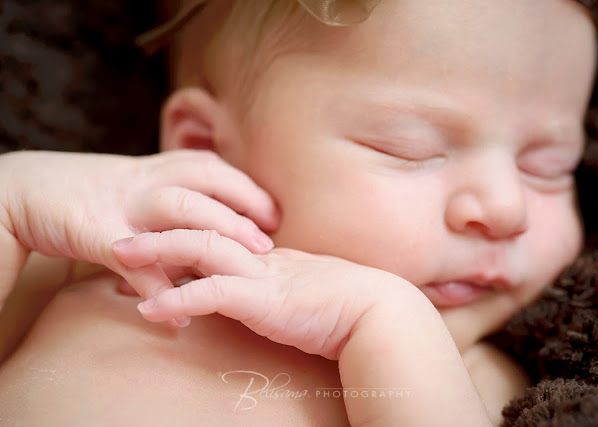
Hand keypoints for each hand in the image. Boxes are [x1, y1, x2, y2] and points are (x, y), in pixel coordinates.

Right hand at [0, 150, 279, 315]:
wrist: (24, 190)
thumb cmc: (87, 192)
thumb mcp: (133, 184)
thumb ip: (170, 195)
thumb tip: (211, 218)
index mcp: (154, 166)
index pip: (210, 167)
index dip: (246, 188)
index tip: (275, 212)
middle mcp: (143, 179)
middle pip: (203, 180)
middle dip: (242, 206)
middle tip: (271, 240)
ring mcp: (121, 203)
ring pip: (176, 208)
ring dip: (214, 234)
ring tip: (245, 263)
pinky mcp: (95, 233)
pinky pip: (135, 263)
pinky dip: (159, 290)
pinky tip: (180, 317)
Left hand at [113, 228, 419, 358]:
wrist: (376, 312)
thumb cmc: (346, 304)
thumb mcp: (302, 289)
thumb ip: (277, 284)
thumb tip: (258, 291)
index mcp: (267, 255)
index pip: (219, 232)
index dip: (183, 232)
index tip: (154, 236)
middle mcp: (260, 257)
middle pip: (202, 229)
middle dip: (158, 229)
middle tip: (121, 234)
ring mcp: (261, 275)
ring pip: (201, 249)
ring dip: (157, 252)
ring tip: (120, 256)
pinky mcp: (263, 299)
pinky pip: (211, 293)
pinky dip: (177, 299)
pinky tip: (149, 308)